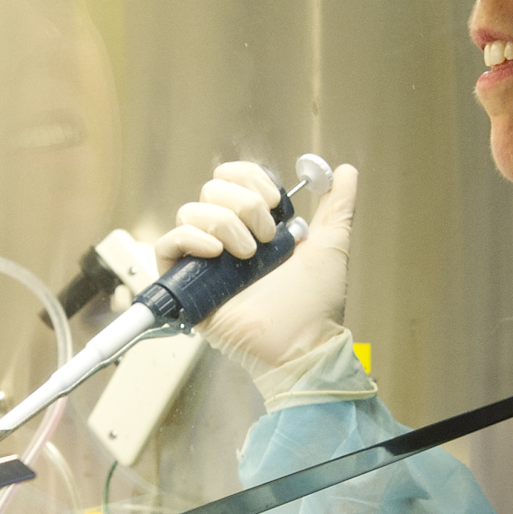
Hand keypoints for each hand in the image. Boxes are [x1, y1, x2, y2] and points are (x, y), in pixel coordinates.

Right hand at [153, 160, 358, 373]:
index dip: (250, 178)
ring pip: (190, 211)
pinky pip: (167, 244)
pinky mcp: (186, 285)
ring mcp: (204, 260)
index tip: (276, 202)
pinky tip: (216, 254)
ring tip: (248, 257)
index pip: (233, 177)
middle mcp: (226, 237)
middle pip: (211, 189)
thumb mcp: (331, 244)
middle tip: (267, 239)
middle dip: (244, 205)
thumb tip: (346, 171)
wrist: (301, 342)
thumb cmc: (316, 303)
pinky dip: (190, 240)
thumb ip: (338, 206)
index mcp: (254, 225)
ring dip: (224, 225)